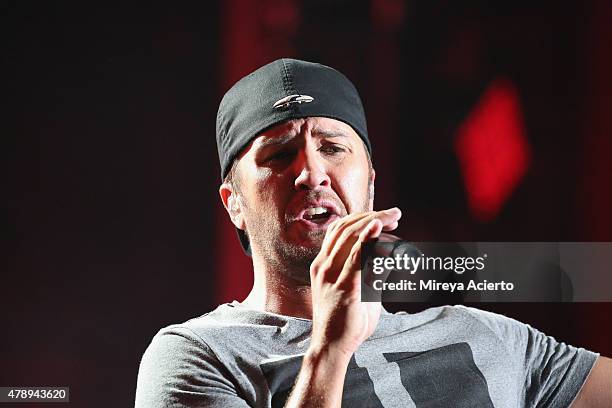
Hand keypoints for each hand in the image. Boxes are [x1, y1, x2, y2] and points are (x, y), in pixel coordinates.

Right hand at [308, 208, 401, 358]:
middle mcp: (323, 266)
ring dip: (374, 221)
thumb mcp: (358, 291)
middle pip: (346, 228)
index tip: (382, 216)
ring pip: (350, 236)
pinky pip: (355, 257)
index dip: (361, 218)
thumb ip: (371, 273)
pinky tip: (377, 227)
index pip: (339, 230)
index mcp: (322, 264)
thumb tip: (390, 258)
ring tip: (392, 217)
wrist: (331, 347)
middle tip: (394, 213)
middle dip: (372, 215)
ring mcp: (331, 275)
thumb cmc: (345, 321)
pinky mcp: (345, 287)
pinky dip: (366, 239)